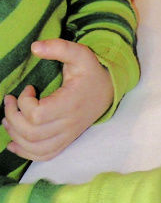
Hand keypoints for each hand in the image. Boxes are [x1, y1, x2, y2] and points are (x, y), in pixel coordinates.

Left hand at [2, 39, 113, 160]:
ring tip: (8, 120)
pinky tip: (14, 144)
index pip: (37, 115)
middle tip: (10, 101)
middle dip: (13, 117)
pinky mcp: (66, 140)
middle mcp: (69, 124)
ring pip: (36, 147)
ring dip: (16, 135)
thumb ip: (60, 47)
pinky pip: (45, 155)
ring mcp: (68, 135)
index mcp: (71, 105)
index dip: (24, 102)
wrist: (108, 91)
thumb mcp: (80, 54)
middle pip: (32, 133)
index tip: (28, 88)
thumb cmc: (91, 73)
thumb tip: (35, 48)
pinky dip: (26, 153)